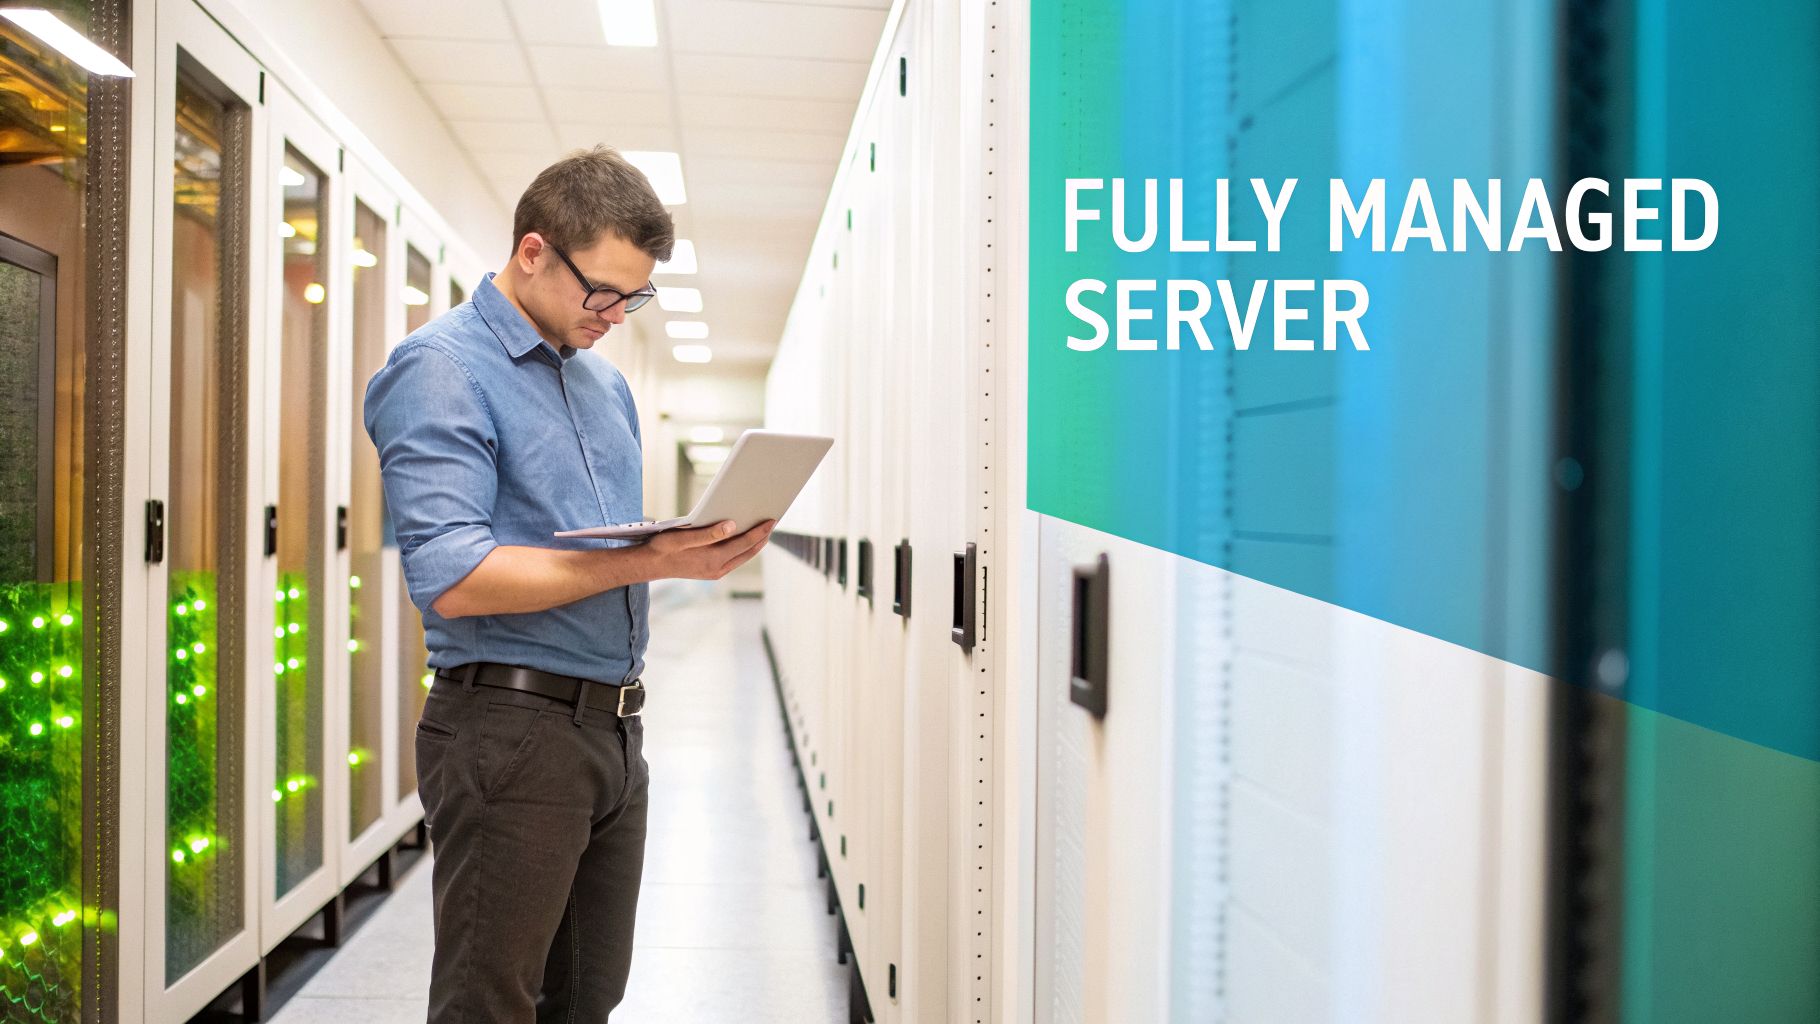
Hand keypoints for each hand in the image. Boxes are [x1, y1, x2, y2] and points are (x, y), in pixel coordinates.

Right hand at [642, 520, 775, 580]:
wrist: (649, 565)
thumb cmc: (663, 547)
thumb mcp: (683, 537)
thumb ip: (709, 533)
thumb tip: (733, 525)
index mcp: (713, 559)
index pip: (744, 543)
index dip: (760, 531)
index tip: (772, 519)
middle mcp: (717, 569)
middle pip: (748, 552)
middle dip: (762, 537)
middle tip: (773, 522)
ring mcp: (715, 572)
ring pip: (742, 557)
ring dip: (754, 544)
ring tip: (763, 529)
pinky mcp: (711, 572)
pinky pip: (733, 559)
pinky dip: (742, 549)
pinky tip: (743, 538)